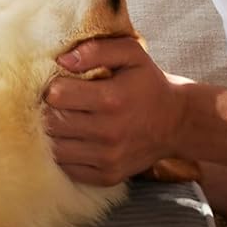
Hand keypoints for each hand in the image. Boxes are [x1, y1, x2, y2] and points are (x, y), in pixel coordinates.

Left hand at [42, 37, 188, 185]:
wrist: (177, 123)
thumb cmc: (147, 84)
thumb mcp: (131, 54)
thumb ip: (97, 50)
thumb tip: (62, 60)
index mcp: (112, 99)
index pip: (57, 95)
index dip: (53, 87)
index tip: (60, 85)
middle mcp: (109, 132)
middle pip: (52, 123)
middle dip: (48, 111)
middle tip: (57, 105)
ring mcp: (108, 158)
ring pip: (54, 149)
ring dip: (52, 135)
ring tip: (63, 122)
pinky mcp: (106, 176)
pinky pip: (67, 168)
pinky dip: (64, 155)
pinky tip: (73, 141)